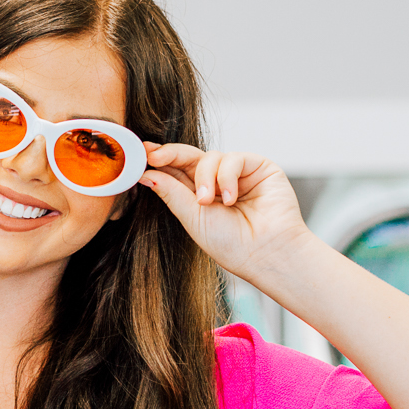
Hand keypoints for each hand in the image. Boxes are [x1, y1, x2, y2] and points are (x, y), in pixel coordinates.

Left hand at [138, 144, 312, 282]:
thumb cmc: (231, 245)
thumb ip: (172, 192)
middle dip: (171, 154)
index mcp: (200, 195)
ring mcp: (239, 173)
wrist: (266, 254)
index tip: (142, 155)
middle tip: (154, 156)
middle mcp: (218, 182)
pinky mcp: (259, 167)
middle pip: (190, 157)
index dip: (160, 161)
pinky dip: (227, 176)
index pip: (177, 171)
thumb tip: (145, 174)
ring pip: (210, 157)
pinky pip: (233, 158)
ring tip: (207, 201)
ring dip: (205, 177)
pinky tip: (230, 198)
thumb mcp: (192, 218)